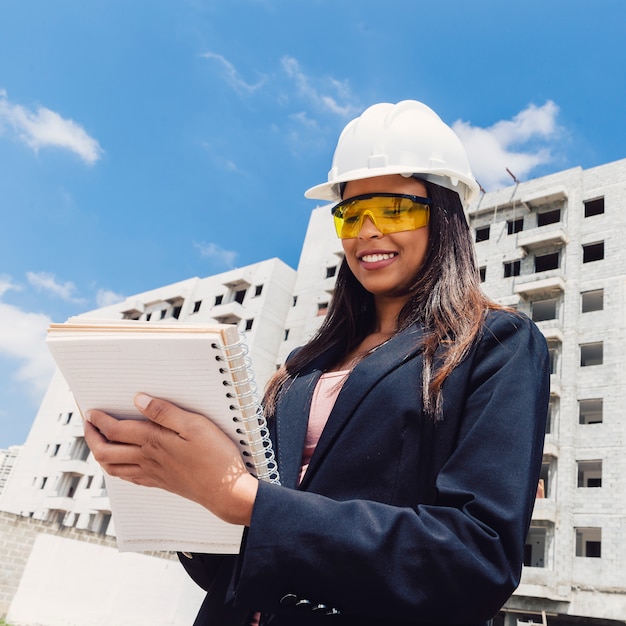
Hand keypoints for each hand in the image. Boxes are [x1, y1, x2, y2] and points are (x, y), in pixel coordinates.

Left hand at [83, 393, 257, 525]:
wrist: (226, 491)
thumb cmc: (215, 456)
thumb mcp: (195, 425)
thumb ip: (165, 412)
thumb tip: (139, 400)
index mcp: (153, 442)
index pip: (115, 430)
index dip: (99, 420)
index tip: (90, 411)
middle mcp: (147, 459)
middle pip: (105, 452)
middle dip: (91, 437)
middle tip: (88, 424)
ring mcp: (153, 474)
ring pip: (113, 467)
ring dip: (100, 453)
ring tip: (98, 441)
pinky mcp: (161, 483)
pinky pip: (129, 478)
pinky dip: (117, 469)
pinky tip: (122, 464)